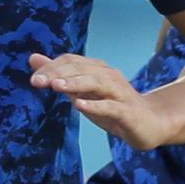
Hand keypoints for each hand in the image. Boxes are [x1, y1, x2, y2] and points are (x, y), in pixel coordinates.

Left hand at [30, 52, 168, 148]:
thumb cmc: (113, 107)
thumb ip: (60, 75)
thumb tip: (33, 59)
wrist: (150, 124)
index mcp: (97, 70)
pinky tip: (79, 105)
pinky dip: (95, 105)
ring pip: (97, 83)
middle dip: (58, 74)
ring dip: (76, 83)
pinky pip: (111, 106)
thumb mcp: (83, 92)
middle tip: (37, 81)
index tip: (34, 79)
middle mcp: (109, 76)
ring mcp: (120, 93)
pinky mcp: (128, 112)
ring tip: (56, 86)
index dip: (52, 68)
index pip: (72, 61)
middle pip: (82, 69)